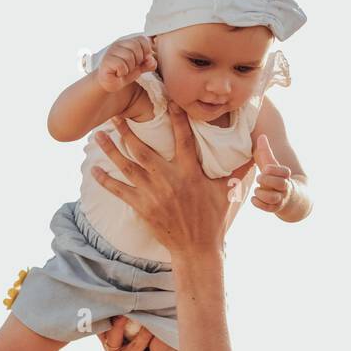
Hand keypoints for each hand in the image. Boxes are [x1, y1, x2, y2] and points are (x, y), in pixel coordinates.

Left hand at [90, 103, 254, 253]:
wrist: (196, 249)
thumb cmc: (212, 220)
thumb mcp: (227, 193)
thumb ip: (238, 170)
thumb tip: (257, 152)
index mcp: (189, 173)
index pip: (183, 139)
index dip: (176, 118)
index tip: (167, 101)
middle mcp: (169, 180)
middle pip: (143, 150)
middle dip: (128, 131)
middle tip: (115, 114)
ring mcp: (153, 194)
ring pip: (127, 167)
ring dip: (111, 150)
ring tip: (98, 135)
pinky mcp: (142, 207)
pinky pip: (120, 191)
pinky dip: (106, 181)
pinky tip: (93, 171)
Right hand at [96, 35, 156, 92]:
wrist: (108, 83)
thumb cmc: (123, 73)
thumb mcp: (139, 68)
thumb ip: (148, 64)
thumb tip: (152, 60)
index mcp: (128, 42)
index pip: (142, 39)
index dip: (146, 50)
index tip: (142, 61)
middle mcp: (119, 44)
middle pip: (136, 46)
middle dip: (138, 60)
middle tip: (132, 67)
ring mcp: (111, 51)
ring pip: (129, 56)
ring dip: (130, 68)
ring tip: (124, 71)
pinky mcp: (106, 60)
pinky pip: (121, 65)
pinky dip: (122, 72)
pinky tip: (118, 73)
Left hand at [251, 134, 292, 213]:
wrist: (291, 198)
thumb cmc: (276, 178)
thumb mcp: (272, 165)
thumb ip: (266, 152)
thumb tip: (262, 136)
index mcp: (286, 176)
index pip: (284, 172)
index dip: (273, 170)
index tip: (265, 169)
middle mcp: (285, 188)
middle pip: (280, 184)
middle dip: (267, 180)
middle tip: (259, 178)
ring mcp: (281, 199)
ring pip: (273, 198)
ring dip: (262, 193)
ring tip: (257, 190)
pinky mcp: (276, 208)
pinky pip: (268, 209)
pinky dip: (259, 204)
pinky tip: (254, 199)